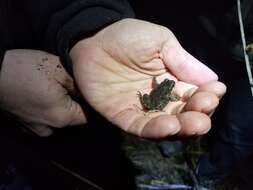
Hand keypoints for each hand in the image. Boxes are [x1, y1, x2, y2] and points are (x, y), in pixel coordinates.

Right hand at [0, 50, 85, 135]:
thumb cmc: (27, 70)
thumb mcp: (59, 70)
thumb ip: (78, 85)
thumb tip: (88, 94)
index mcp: (63, 117)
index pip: (88, 116)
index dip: (89, 103)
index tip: (86, 91)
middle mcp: (50, 128)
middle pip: (72, 118)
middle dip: (74, 103)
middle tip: (69, 86)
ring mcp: (35, 128)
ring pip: (58, 119)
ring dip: (60, 107)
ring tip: (53, 90)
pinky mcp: (24, 124)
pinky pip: (44, 119)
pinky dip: (47, 110)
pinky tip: (42, 96)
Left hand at [70, 19, 225, 137]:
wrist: (93, 41)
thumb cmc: (127, 37)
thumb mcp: (160, 41)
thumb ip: (183, 61)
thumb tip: (213, 79)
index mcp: (172, 80)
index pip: (194, 94)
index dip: (206, 95)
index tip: (215, 92)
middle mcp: (160, 98)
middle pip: (183, 114)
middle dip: (198, 115)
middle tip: (204, 111)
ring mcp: (142, 109)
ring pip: (166, 125)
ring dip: (181, 127)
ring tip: (194, 123)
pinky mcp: (123, 116)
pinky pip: (141, 126)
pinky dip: (156, 129)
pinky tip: (169, 126)